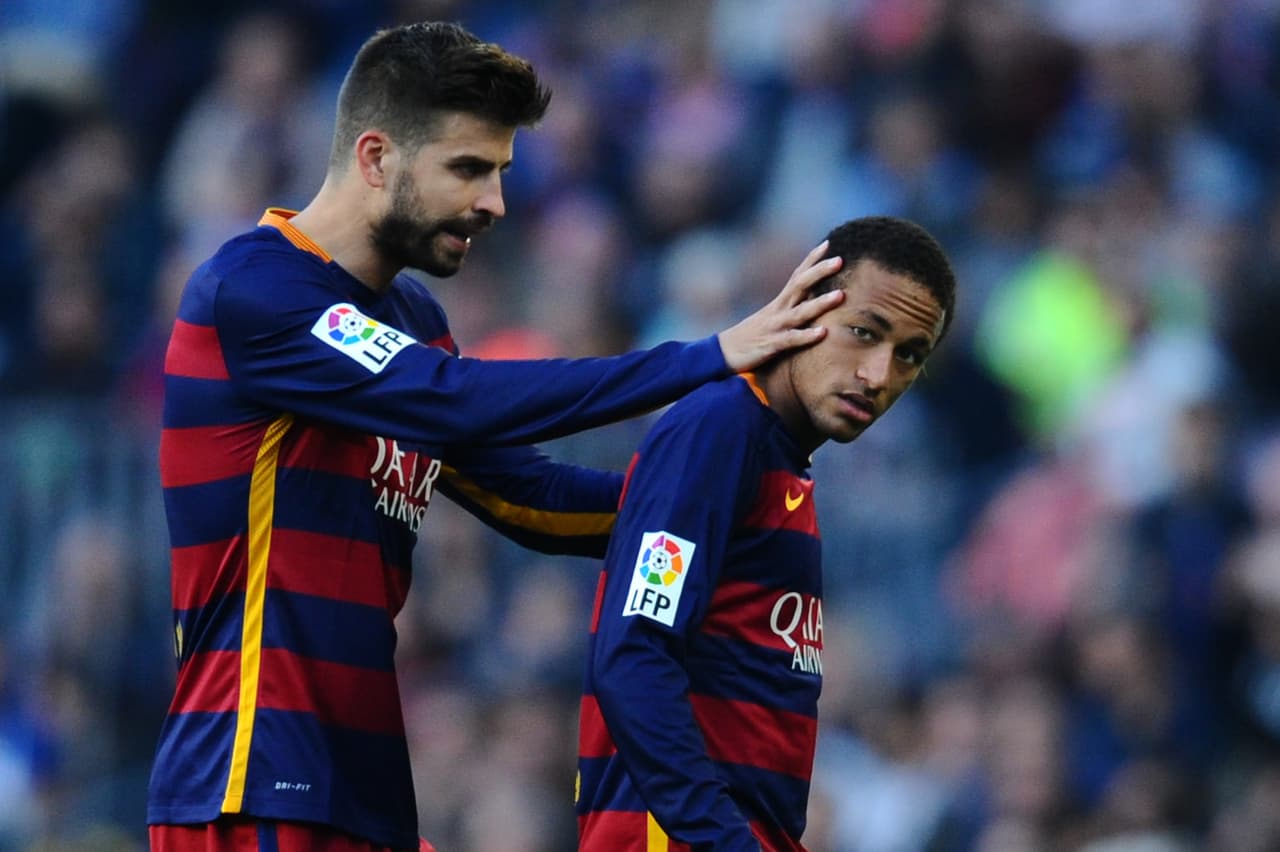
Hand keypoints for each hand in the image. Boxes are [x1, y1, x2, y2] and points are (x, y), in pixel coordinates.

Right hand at [716, 241, 843, 371]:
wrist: (724, 353)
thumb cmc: (753, 335)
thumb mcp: (772, 316)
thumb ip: (791, 306)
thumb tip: (812, 297)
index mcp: (780, 302)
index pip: (797, 274)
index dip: (812, 259)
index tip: (829, 243)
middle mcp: (778, 309)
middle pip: (800, 285)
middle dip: (819, 271)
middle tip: (839, 260)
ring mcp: (775, 326)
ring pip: (800, 312)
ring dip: (820, 303)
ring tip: (840, 295)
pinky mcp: (771, 345)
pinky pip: (791, 339)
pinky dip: (806, 335)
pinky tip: (823, 333)